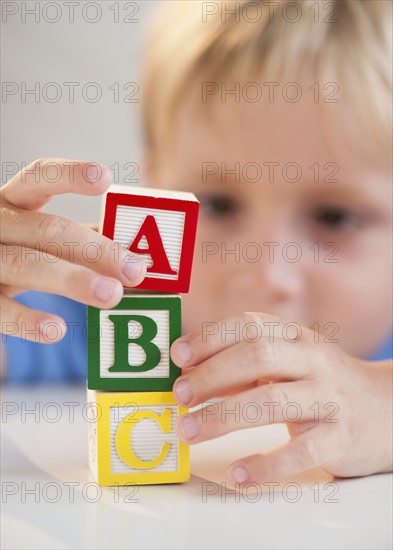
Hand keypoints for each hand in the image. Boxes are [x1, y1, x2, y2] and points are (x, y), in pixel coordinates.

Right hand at [0, 158, 145, 342]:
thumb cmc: (16, 252)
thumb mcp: (37, 238)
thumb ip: (81, 239)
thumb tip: (136, 254)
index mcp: (13, 202)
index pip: (38, 178)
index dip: (69, 175)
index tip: (105, 178)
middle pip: (46, 230)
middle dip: (95, 249)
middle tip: (135, 270)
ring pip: (25, 265)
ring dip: (73, 280)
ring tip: (112, 295)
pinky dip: (27, 321)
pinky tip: (56, 330)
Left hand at [170, 313, 392, 482]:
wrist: (385, 410)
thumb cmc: (320, 383)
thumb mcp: (287, 364)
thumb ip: (243, 368)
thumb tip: (190, 375)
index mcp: (296, 337)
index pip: (249, 325)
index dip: (210, 337)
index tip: (178, 355)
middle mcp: (313, 361)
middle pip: (258, 357)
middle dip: (212, 375)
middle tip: (180, 395)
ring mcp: (329, 398)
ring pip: (273, 402)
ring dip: (223, 417)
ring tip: (190, 431)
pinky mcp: (341, 438)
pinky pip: (301, 452)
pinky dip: (265, 464)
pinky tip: (238, 473)